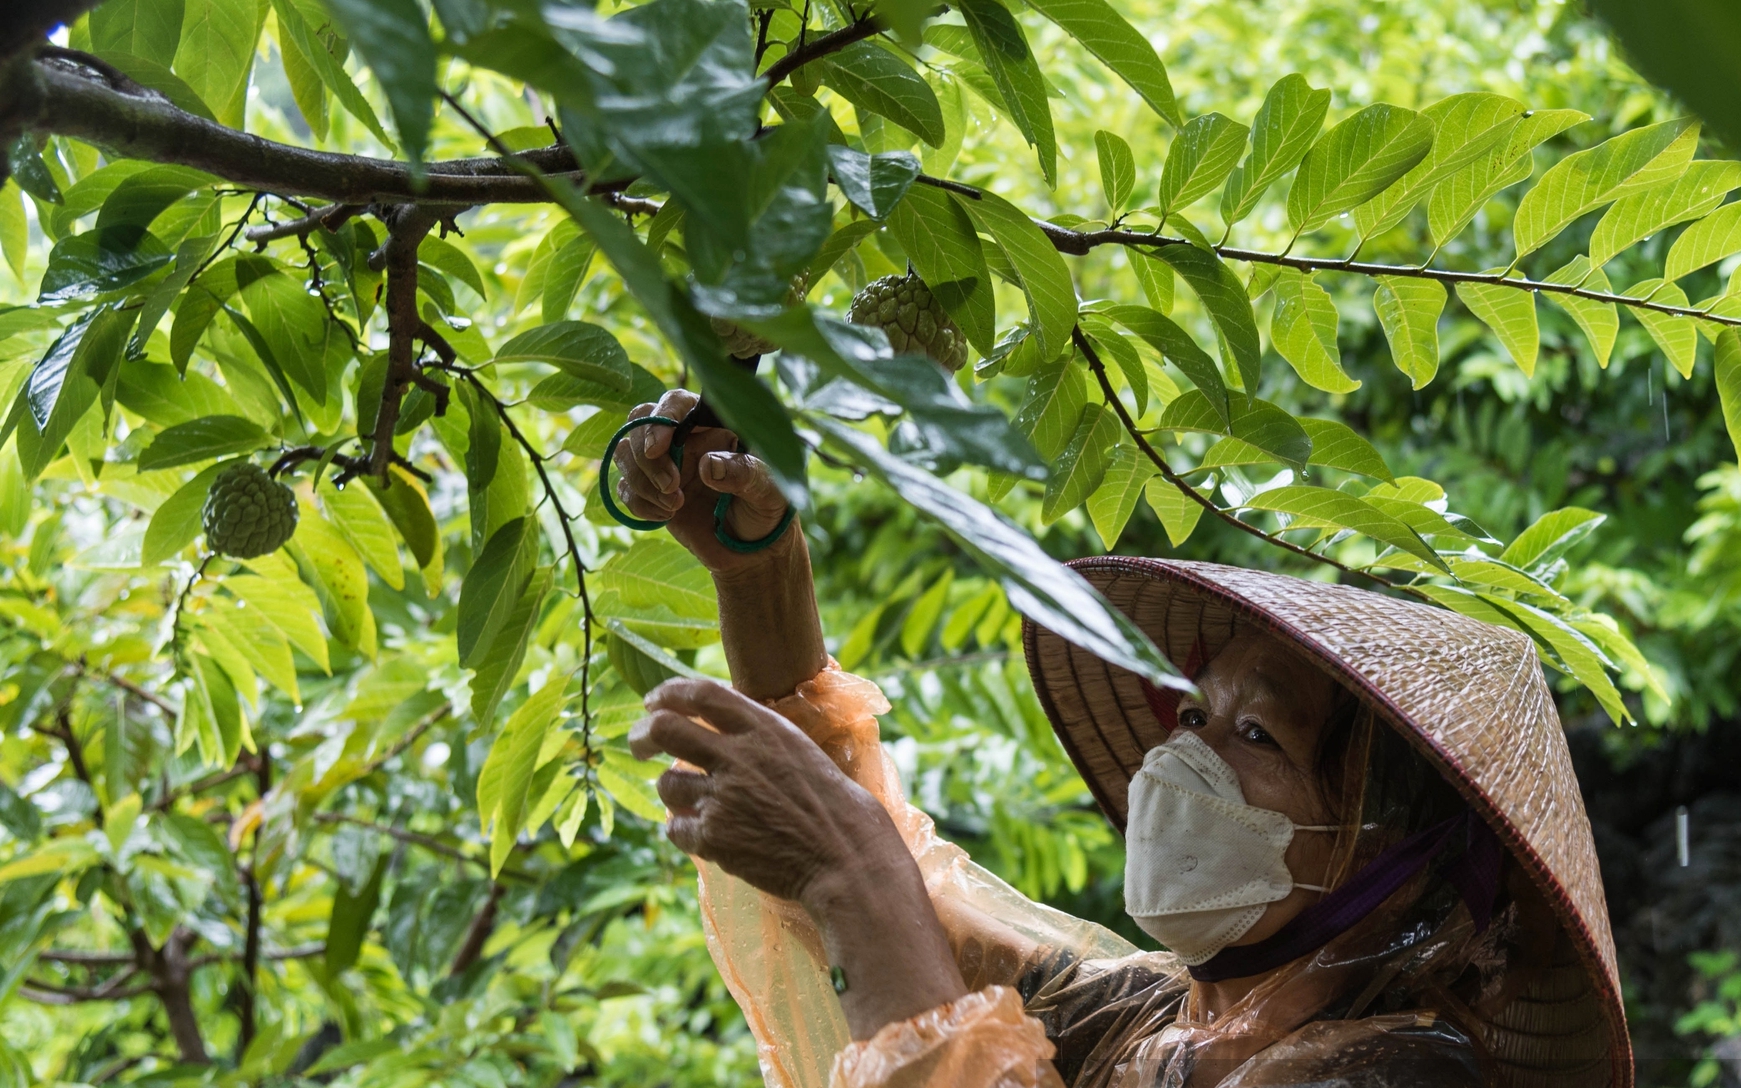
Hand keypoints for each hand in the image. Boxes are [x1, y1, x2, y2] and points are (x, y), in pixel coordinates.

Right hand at [611, 388, 790, 573]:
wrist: (752, 549)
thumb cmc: (766, 509)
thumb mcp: (768, 490)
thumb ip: (744, 473)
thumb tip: (709, 464)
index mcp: (713, 424)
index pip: (676, 403)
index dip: (660, 420)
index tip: (658, 447)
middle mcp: (684, 438)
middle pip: (640, 423)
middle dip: (647, 457)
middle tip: (672, 486)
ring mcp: (664, 463)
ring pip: (626, 454)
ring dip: (642, 482)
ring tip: (674, 505)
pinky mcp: (650, 491)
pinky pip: (625, 488)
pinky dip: (639, 503)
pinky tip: (665, 515)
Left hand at [630, 678, 909, 906]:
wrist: (845, 857)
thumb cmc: (834, 805)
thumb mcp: (800, 750)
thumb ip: (758, 737)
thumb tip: (716, 729)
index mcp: (763, 728)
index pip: (700, 694)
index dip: (667, 693)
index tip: (653, 702)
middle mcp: (737, 756)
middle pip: (663, 729)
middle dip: (641, 736)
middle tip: (638, 746)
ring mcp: (722, 797)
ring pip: (666, 785)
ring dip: (673, 792)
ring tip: (693, 803)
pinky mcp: (713, 838)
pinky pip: (675, 828)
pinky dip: (683, 831)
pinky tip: (703, 835)